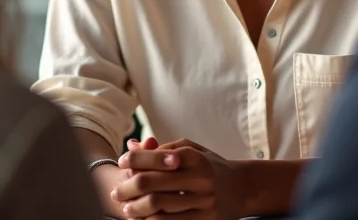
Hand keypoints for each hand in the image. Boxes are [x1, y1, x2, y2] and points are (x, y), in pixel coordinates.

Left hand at [112, 139, 241, 218]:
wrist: (242, 188)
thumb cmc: (209, 165)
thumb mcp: (190, 150)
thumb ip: (162, 148)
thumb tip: (132, 146)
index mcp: (194, 156)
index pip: (156, 157)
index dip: (134, 159)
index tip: (121, 162)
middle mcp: (199, 178)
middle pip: (152, 183)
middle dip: (129, 187)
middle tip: (116, 191)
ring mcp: (202, 201)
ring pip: (159, 206)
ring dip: (136, 208)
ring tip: (126, 207)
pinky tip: (143, 219)